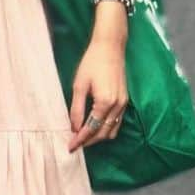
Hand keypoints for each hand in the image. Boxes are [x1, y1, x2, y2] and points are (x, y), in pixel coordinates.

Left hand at [66, 37, 128, 152]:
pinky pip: (117, 122)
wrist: (110, 48)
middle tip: (74, 145)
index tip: (70, 147)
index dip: (80, 140)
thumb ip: (76, 109)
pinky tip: (94, 127)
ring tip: (82, 138)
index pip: (91, 129)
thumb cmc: (92, 63)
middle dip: (88, 141)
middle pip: (102, 133)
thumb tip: (74, 128)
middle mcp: (117, 106)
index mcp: (105, 102)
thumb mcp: (79, 86)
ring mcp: (123, 104)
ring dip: (97, 137)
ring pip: (111, 130)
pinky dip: (105, 128)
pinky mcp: (125, 100)